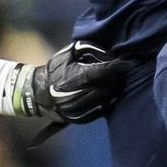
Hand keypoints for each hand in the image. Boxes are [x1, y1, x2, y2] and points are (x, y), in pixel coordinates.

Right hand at [18, 40, 135, 122]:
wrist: (37, 93)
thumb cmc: (54, 70)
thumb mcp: (66, 53)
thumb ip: (85, 48)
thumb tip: (105, 50)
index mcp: (75, 76)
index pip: (103, 71)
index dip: (118, 66)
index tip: (130, 62)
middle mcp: (77, 94)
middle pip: (108, 86)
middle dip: (118, 78)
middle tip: (124, 71)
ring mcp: (79, 108)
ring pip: (106, 99)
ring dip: (115, 90)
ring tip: (119, 81)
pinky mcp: (80, 118)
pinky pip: (101, 111)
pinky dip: (109, 102)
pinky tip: (111, 94)